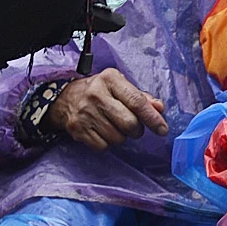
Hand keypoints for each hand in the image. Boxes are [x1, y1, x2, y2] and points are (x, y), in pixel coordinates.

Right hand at [48, 69, 167, 149]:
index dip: (152, 118)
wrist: (65, 99)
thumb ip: (141, 97)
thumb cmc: (100, 92)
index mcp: (110, 79)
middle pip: (129, 123)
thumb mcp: (119, 86)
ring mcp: (85, 113)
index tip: (162, 129)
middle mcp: (96, 94)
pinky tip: (103, 131)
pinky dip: (108, 143)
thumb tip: (160, 108)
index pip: (136, 101)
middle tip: (133, 127)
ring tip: (114, 125)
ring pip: (118, 138)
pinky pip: (103, 146)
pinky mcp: (77, 129)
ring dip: (122, 136)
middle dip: (137, 130)